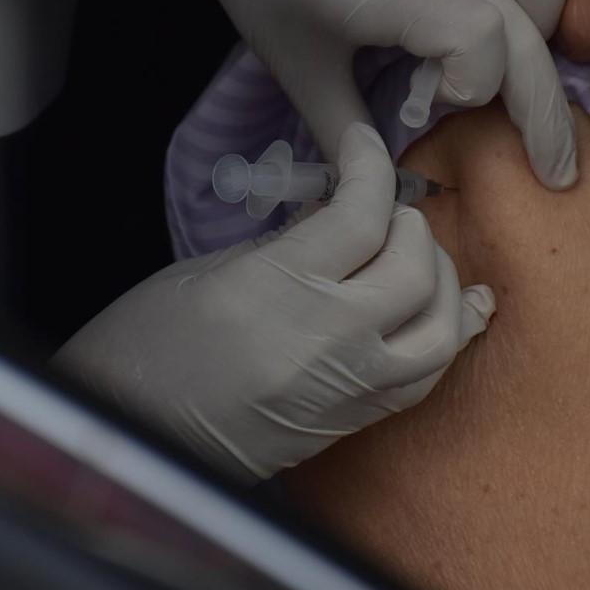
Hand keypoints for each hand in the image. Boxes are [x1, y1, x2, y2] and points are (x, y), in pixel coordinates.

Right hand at [52, 123, 494, 482]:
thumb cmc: (145, 349)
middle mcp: (324, 343)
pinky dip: (450, 336)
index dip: (371, 165)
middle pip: (414, 269)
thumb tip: (343, 212)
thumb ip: (286, 241)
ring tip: (416, 258)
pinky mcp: (351, 424)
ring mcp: (345, 391)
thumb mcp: (204, 272)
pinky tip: (456, 308)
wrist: (133, 445)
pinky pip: (426, 379)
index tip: (364, 144)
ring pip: (440, 331)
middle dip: (411, 225)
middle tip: (383, 211)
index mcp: (275, 291)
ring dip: (442, 281)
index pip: (360, 214)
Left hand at [147, 0, 575, 188]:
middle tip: (553, 169)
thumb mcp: (294, 64)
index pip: (482, 41)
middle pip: (533, 25)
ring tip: (514, 55)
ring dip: (544, 21)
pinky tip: (502, 0)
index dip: (474, 87)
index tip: (434, 102)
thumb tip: (375, 189)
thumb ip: (341, 132)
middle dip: (547, 111)